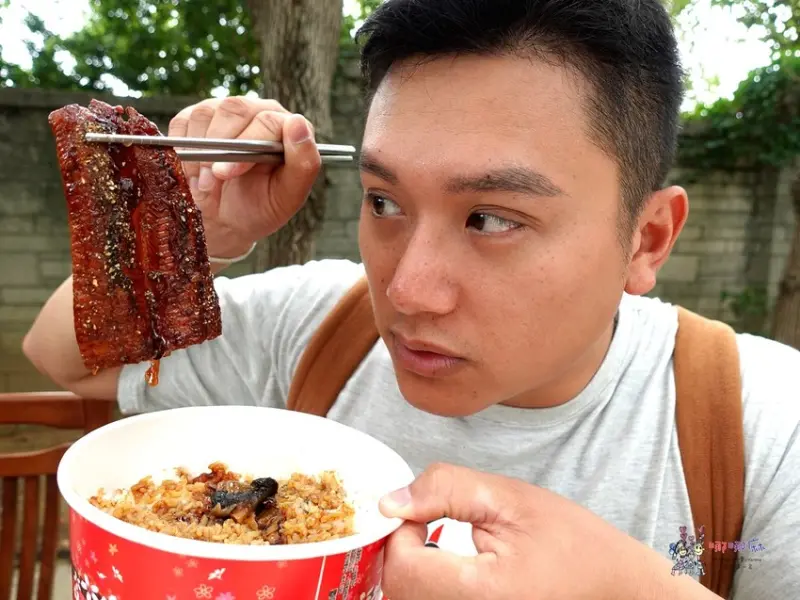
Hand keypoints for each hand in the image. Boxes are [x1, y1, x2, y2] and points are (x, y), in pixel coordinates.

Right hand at [169, 96, 320, 258]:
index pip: (267, 120)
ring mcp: (225, 111)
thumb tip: (297, 124)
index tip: (226, 173)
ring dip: (199, 153)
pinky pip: (182, 122)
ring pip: (206, 113)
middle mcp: (257, 112)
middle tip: (211, 182)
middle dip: (218, 148)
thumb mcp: (288, 197)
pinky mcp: (196, 116)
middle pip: (234, 108)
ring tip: (206, 183)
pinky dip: (182, 150)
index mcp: (285, 127)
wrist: (224, 220)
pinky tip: (193, 172)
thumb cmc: (260, 208)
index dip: (245, 144)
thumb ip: (304, 163)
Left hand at [378, 463, 716, 599]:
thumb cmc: (574, 543)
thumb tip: (389, 502)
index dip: (401, 532)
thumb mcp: (510, 499)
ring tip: (435, 546)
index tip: (422, 514)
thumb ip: (445, 491)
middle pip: (399, 592)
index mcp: (483, 593)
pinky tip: (446, 572)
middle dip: (402, 552)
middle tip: (426, 526)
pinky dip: (426, 588)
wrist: (615, 586)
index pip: (402, 568)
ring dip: (411, 572)